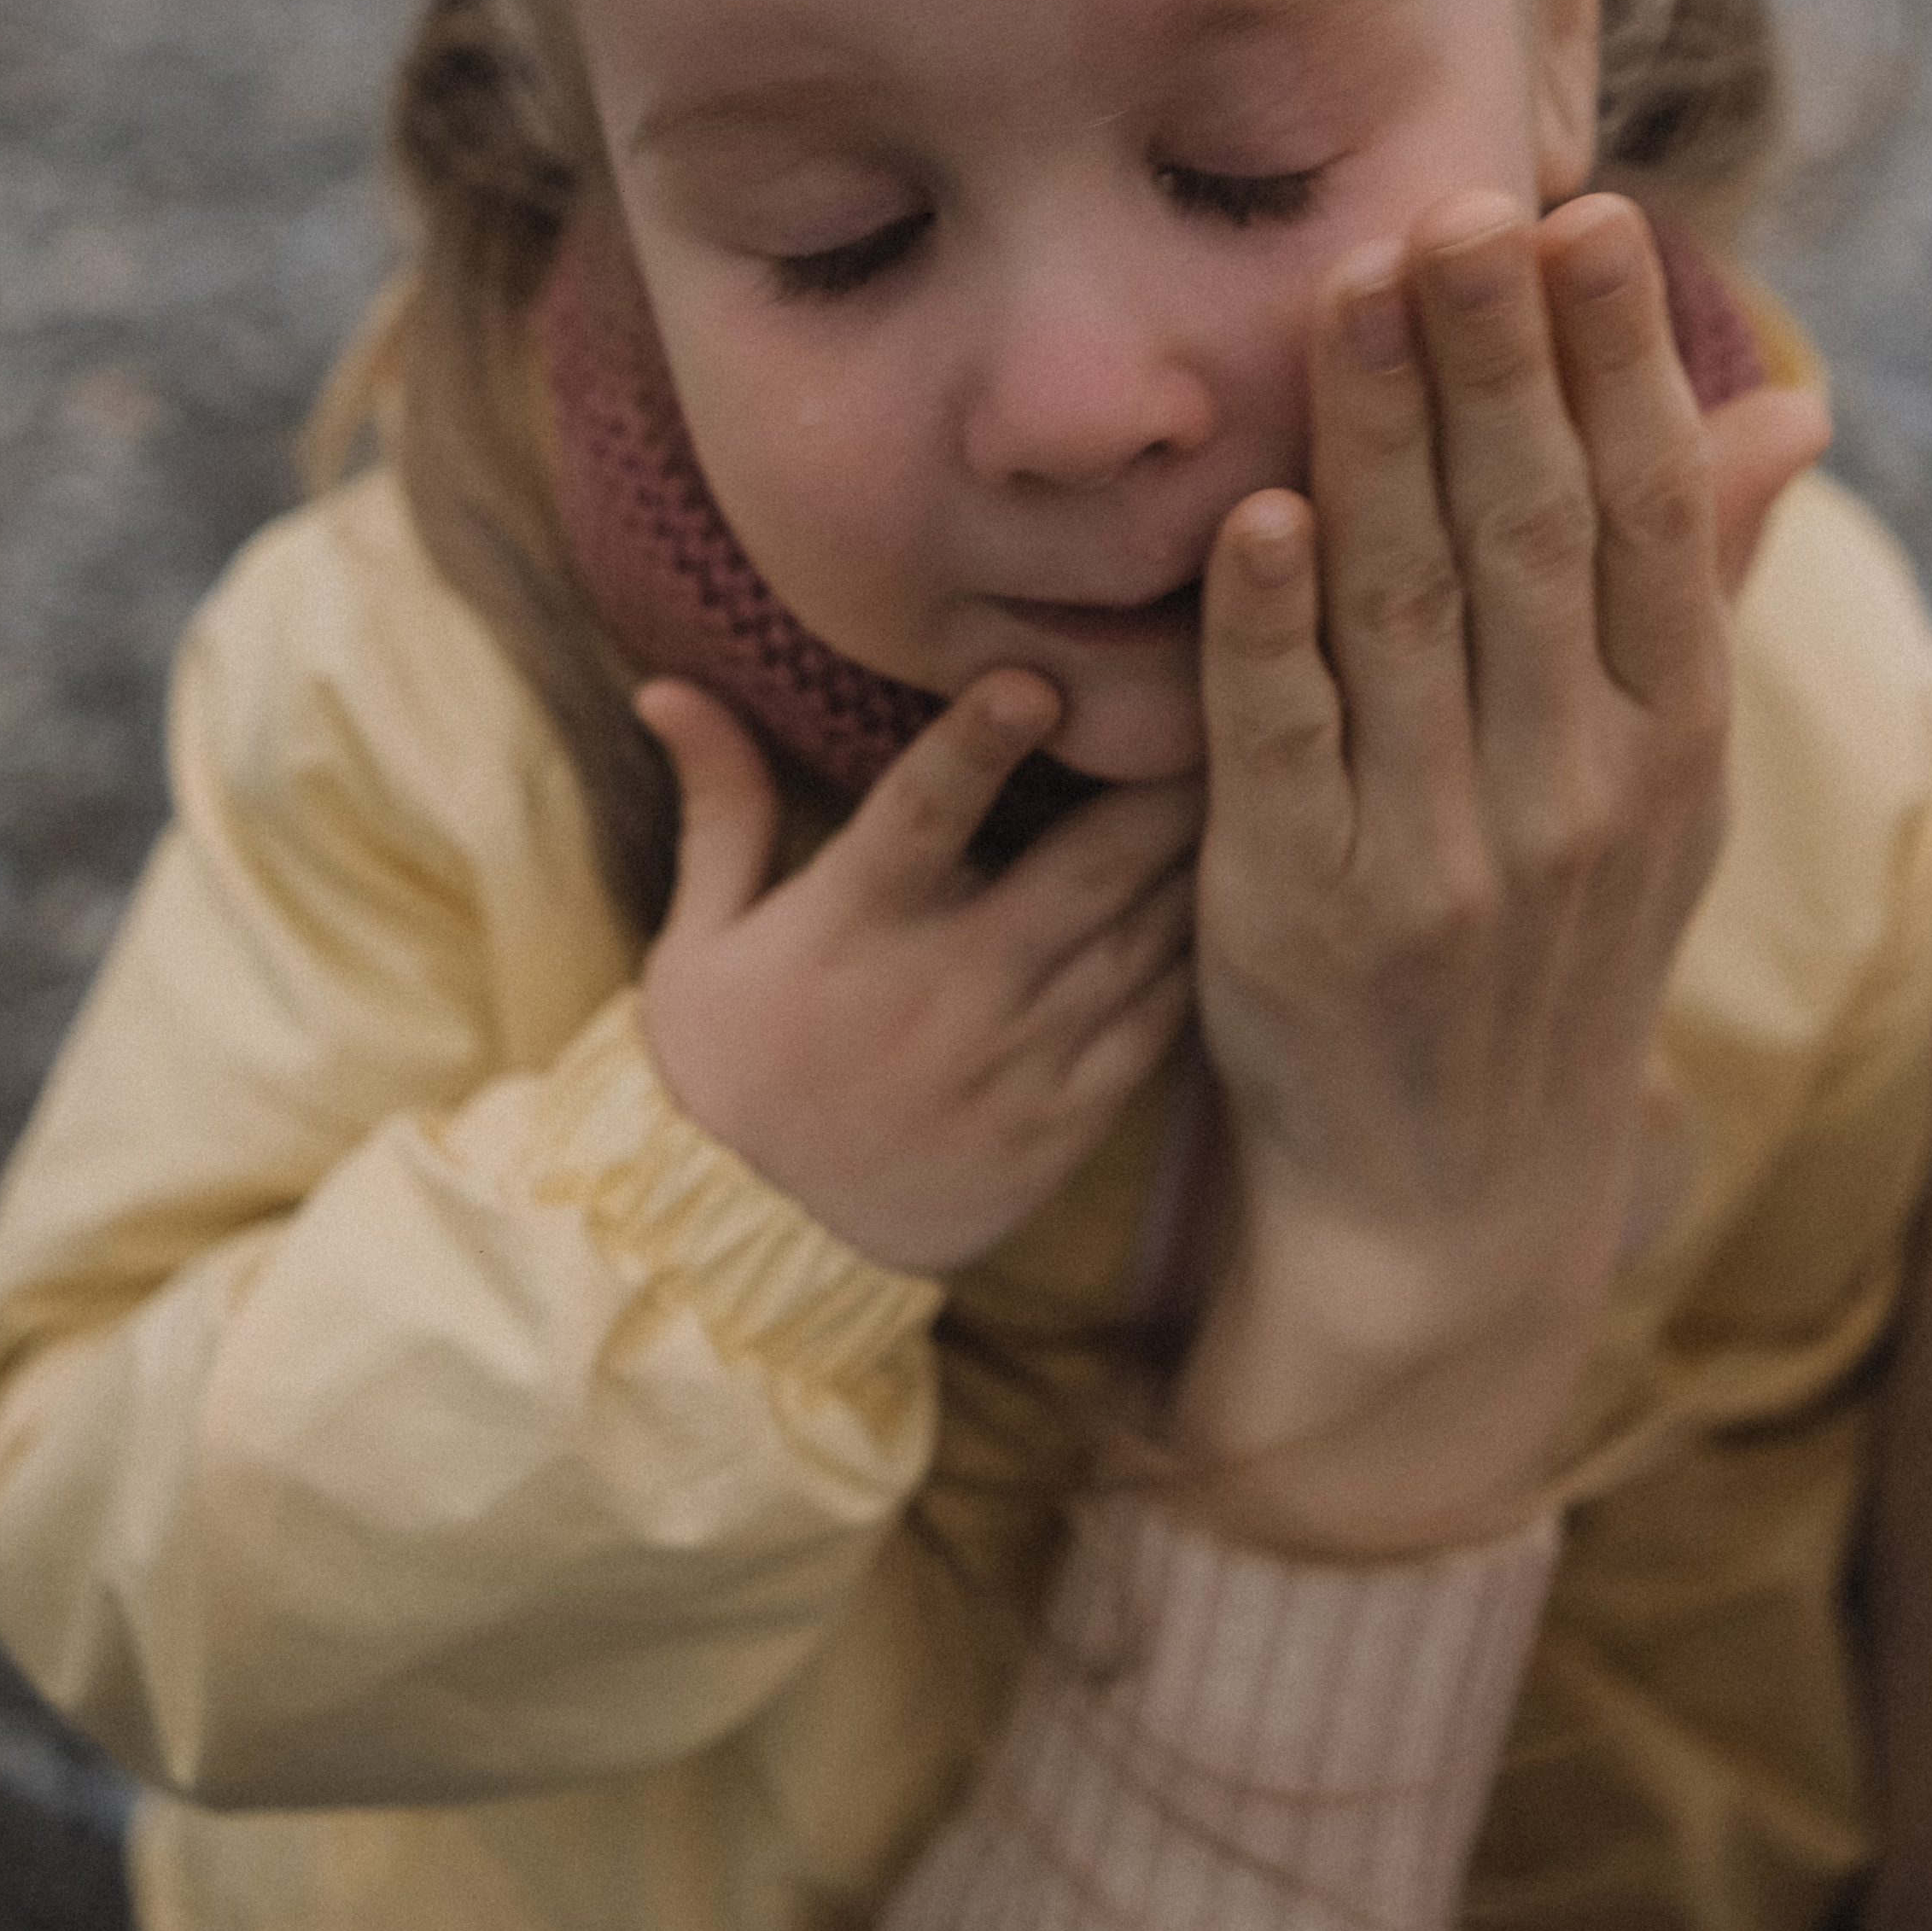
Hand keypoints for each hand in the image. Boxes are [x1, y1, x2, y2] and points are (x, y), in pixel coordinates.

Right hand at [634, 674, 1201, 1274]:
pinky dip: (1197, 961)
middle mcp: (948, 987)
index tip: (1036, 677)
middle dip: (1160, 785)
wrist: (751, 1252)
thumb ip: (718, 802)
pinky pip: (1152, 1028)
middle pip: (1081, 870)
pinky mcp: (1062, 1123)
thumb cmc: (721, 1070)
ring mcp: (1016, 1059)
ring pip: (1139, 938)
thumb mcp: (698, 937)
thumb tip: (665, 685)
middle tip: (1222, 701)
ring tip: (1266, 780)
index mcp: (854, 925)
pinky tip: (1246, 903)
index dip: (978, 744)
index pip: (922, 815)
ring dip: (1201, 860)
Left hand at [1174, 189, 1827, 1546]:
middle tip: (1462, 202)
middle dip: (1498, 363)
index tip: (1585, 218)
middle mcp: (1574, 795)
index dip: (1617, 367)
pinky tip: (1258, 511)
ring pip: (1408, 614)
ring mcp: (1440, 861)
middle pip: (1535, 539)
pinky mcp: (1299, 917)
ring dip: (1379, 443)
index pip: (1651, 521)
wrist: (1455, 1199)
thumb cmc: (1557, 946)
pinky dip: (1269, 632)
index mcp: (1669, 746)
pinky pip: (1285, 750)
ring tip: (1354, 288)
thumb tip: (1788, 409)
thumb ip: (1703, 590)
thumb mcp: (1664, 786)